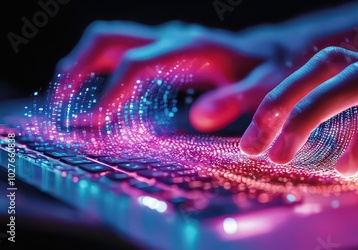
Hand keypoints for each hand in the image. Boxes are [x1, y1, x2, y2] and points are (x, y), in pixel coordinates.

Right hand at [56, 20, 293, 131]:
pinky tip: (93, 100)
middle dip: (76, 70)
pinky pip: (118, 53)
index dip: (111, 92)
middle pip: (107, 39)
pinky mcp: (162, 51)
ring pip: (107, 41)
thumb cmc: (271, 71)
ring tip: (65, 104)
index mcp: (191, 47)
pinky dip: (96, 72)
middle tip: (60, 107)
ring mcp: (164, 41)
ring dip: (79, 67)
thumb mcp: (265, 87)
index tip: (93, 123)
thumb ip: (236, 100)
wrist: (273, 52)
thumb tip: (198, 119)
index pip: (136, 63)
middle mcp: (171, 37)